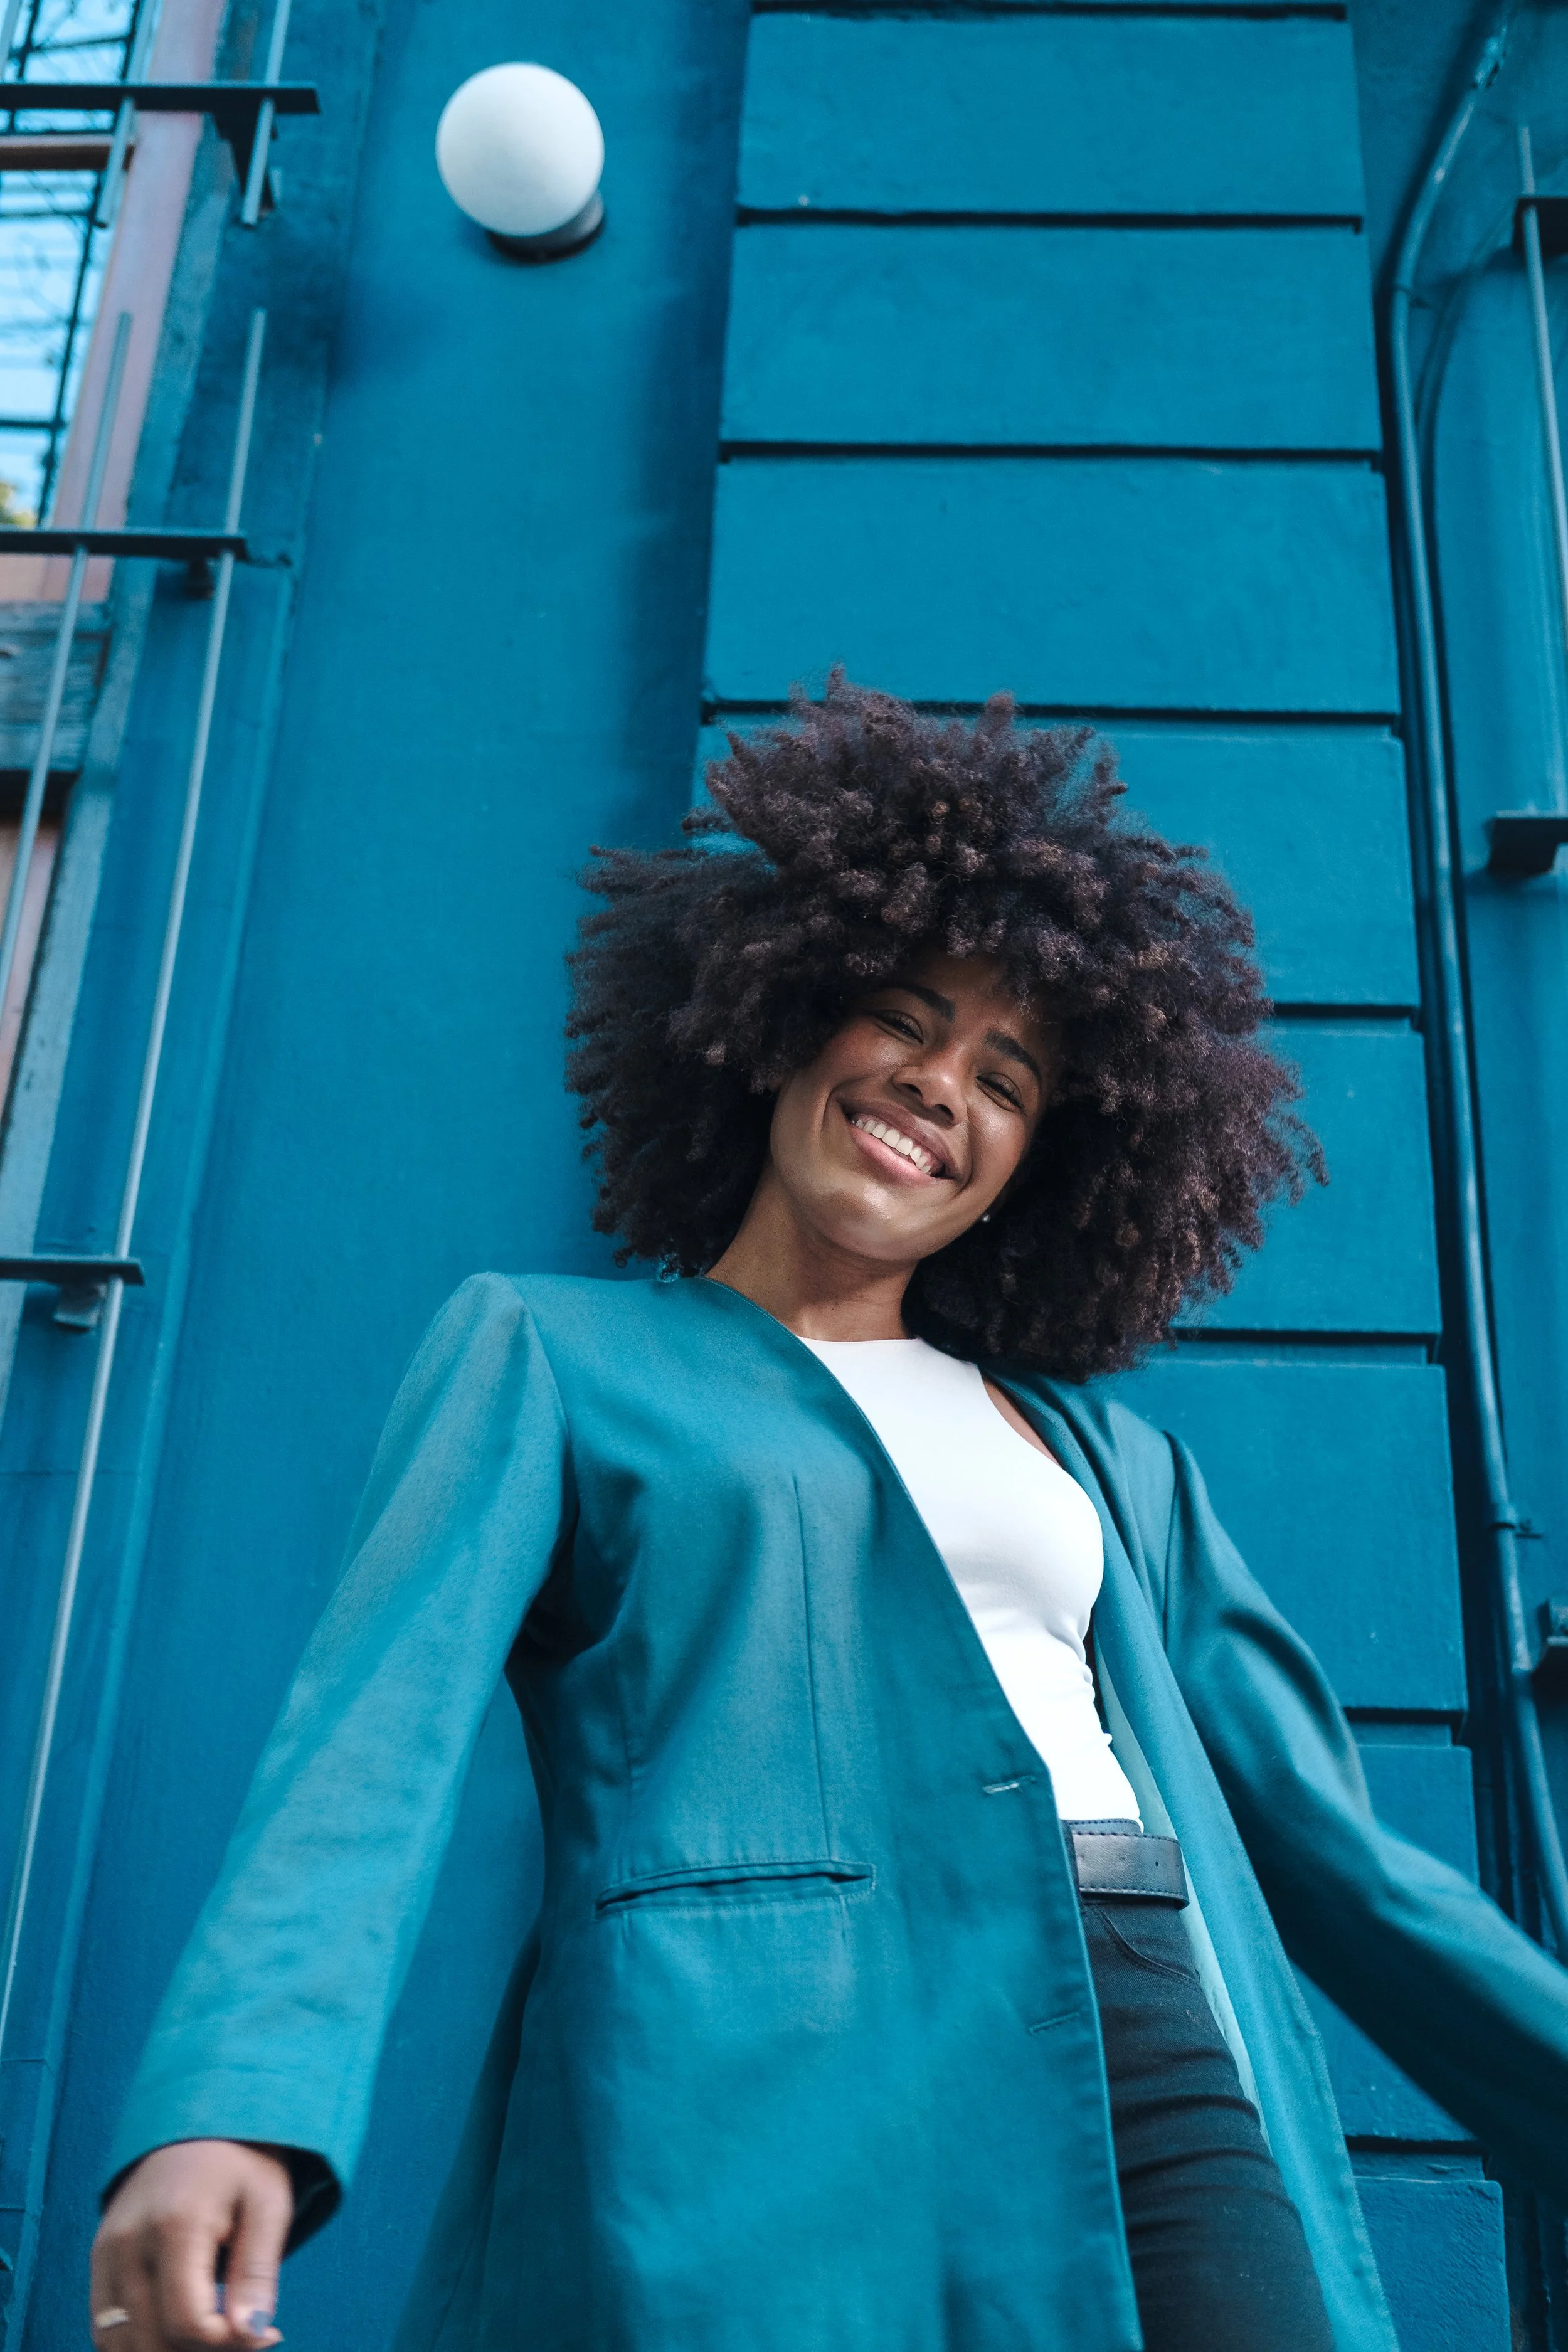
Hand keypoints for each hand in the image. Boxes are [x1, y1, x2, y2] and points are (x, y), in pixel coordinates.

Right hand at [90, 2141, 291, 2348]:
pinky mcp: (98, 2260)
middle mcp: (127, 2243)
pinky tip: (183, 2328)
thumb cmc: (242, 2161)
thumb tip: (251, 2335)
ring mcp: (105, 2253)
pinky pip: (106, 2329)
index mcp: (174, 2224)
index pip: (188, 2323)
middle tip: (246, 2335)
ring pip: (122, 2345)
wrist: (196, 2119)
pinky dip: (142, 2342)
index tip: (268, 2333)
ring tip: (216, 2332)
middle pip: (153, 2342)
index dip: (229, 2344)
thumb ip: (257, 2273)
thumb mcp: (268, 2204)